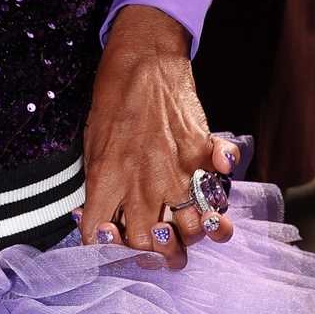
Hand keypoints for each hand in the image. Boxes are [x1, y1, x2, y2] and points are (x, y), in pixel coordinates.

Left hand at [77, 6, 237, 267]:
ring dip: (195, 233)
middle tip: (164, 244)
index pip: (102, 239)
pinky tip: (219, 186)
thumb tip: (94, 217)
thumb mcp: (91, 144)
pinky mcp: (201, 151)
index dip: (110, 251)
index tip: (119, 244)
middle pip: (153, 244)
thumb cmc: (112, 100)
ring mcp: (175, 169)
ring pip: (193, 228)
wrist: (142, 59)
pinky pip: (221, 180)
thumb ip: (96, 185)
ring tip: (195, 226)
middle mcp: (141, 183)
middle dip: (160, 254)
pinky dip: (224, 189)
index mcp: (105, 180)